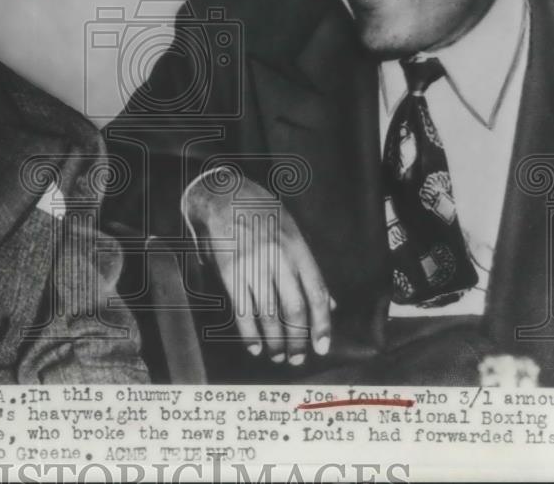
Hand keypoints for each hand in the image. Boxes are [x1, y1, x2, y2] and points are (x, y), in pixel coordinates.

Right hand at [184, 171, 334, 364]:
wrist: (223, 195)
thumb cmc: (261, 213)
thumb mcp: (292, 231)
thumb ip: (310, 268)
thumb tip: (330, 303)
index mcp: (298, 248)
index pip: (316, 292)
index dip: (322, 324)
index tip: (322, 346)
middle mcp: (278, 258)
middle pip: (294, 308)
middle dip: (298, 339)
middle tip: (298, 358)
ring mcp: (253, 265)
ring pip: (269, 313)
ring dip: (275, 341)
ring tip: (278, 356)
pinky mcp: (230, 270)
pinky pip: (242, 309)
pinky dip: (249, 333)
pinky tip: (254, 347)